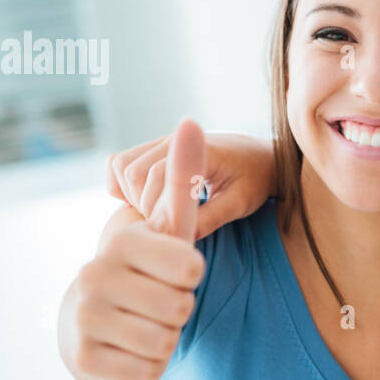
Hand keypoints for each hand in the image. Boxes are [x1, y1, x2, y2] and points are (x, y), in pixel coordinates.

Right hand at [69, 119, 206, 379]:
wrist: (95, 324)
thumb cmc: (147, 270)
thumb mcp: (170, 228)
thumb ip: (183, 179)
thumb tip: (192, 121)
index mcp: (119, 240)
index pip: (191, 267)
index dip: (193, 275)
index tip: (176, 270)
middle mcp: (92, 274)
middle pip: (181, 307)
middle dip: (181, 310)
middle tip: (161, 303)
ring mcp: (83, 317)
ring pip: (166, 341)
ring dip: (167, 338)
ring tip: (147, 324)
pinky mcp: (83, 359)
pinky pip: (148, 371)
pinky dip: (150, 366)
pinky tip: (132, 351)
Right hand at [107, 129, 275, 239]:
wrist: (258, 158)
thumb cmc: (254, 180)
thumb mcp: (240, 202)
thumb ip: (213, 218)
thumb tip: (184, 238)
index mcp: (200, 150)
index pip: (157, 175)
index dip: (156, 208)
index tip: (170, 230)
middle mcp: (176, 140)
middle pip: (133, 171)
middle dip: (141, 204)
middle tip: (164, 226)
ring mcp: (162, 142)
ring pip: (122, 165)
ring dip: (130, 195)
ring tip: (155, 217)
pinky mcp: (154, 149)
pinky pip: (121, 162)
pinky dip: (122, 184)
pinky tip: (142, 203)